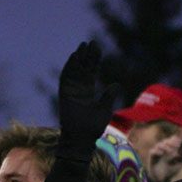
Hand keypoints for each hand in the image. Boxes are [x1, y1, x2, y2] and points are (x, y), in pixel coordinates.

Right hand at [57, 41, 120, 160]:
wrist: (82, 139)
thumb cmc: (93, 128)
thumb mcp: (105, 109)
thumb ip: (109, 96)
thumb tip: (116, 84)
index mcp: (87, 93)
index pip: (90, 73)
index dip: (93, 61)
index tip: (97, 49)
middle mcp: (78, 90)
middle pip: (82, 69)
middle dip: (86, 57)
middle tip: (91, 43)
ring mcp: (71, 92)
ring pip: (74, 71)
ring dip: (78, 59)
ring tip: (83, 46)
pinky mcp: (65, 95)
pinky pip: (66, 79)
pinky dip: (70, 68)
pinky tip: (74, 57)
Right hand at [147, 131, 181, 181]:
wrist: (164, 179)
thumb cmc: (173, 170)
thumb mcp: (181, 163)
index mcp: (171, 148)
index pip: (173, 139)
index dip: (176, 139)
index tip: (179, 142)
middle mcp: (164, 149)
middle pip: (166, 141)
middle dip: (171, 142)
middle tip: (176, 146)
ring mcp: (157, 152)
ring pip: (159, 144)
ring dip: (165, 147)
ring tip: (170, 151)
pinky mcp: (152, 157)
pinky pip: (152, 151)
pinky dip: (157, 151)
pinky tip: (162, 153)